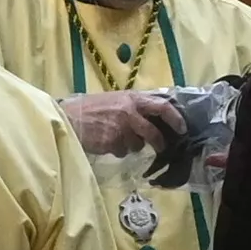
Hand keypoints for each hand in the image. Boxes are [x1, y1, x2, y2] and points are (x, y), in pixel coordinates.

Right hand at [65, 89, 180, 157]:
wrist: (67, 117)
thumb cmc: (90, 108)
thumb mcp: (115, 100)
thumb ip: (133, 107)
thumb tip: (153, 117)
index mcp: (132, 98)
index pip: (162, 106)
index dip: (175, 118)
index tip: (182, 128)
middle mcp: (130, 112)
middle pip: (154, 132)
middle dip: (160, 142)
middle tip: (162, 148)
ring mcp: (122, 128)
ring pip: (137, 145)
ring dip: (129, 145)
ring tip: (114, 137)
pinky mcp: (113, 142)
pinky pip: (122, 151)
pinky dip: (116, 149)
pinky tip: (104, 141)